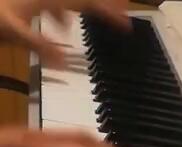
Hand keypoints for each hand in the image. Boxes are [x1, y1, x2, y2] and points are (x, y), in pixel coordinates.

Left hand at [0, 0, 129, 65]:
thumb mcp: (16, 32)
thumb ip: (40, 46)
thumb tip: (65, 65)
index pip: (88, 3)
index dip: (109, 13)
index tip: (126, 24)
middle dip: (105, 5)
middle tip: (123, 12)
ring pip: (72, 1)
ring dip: (86, 9)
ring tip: (96, 18)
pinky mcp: (34, 2)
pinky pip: (57, 5)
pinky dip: (65, 14)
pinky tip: (62, 26)